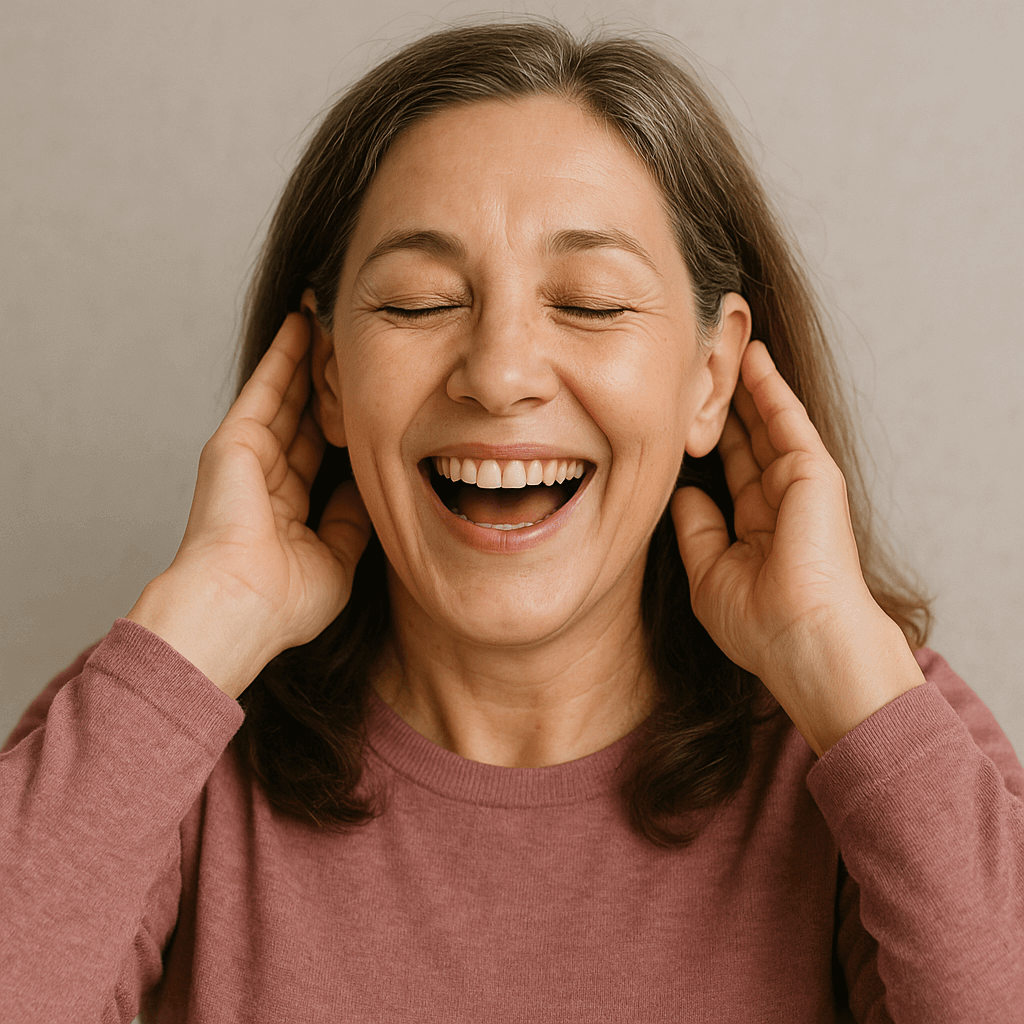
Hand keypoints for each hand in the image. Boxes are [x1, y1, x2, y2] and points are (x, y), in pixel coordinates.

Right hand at [128, 313, 371, 697]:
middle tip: (352, 341)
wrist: (240, 607)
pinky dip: (285, 354)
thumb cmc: (285, 601)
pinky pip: (267, 387)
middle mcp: (266, 476)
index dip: (344, 421)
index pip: (320, 451)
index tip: (369, 394)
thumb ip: (351, 520)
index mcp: (287, 507)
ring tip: (332, 318)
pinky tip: (303, 324)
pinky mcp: (234, 440)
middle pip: (305, 414)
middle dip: (327, 379)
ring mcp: (247, 456)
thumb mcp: (337, 558)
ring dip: (309, 356)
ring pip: (288, 394)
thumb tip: (370, 489)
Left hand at [672, 341, 922, 754]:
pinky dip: (768, 387)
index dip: (709, 439)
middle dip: (726, 402)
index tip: (684, 411)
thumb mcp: (709, 574)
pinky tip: (751, 357)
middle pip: (747, 437)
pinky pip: (786, 420)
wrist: (803, 642)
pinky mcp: (814, 473)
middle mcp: (779, 500)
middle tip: (702, 361)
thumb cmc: (759, 624)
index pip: (730, 469)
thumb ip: (697, 530)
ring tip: (722, 342)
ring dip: (744, 383)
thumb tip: (683, 493)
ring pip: (765, 421)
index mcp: (757, 526)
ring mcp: (799, 484)